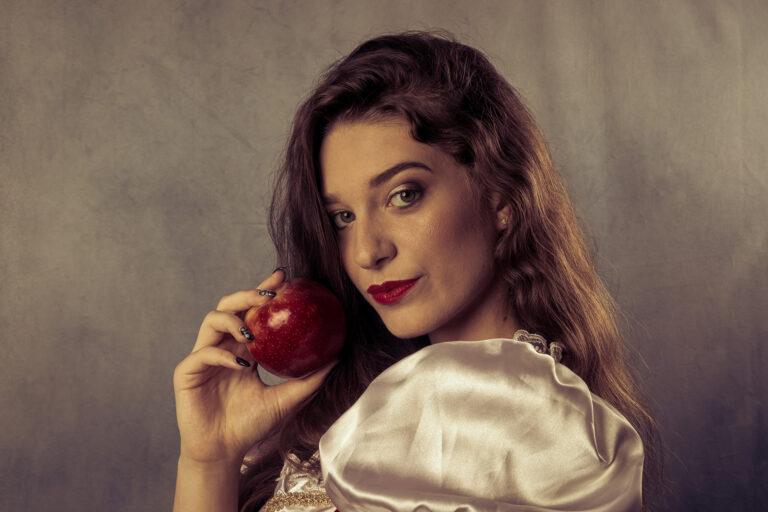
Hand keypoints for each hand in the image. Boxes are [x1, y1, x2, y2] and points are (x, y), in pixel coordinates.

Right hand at [173, 269, 335, 465]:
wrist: (225, 452)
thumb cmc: (252, 426)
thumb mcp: (287, 399)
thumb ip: (310, 379)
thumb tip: (338, 356)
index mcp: (243, 348)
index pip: (252, 310)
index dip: (264, 289)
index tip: (284, 276)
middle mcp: (223, 346)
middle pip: (229, 305)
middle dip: (248, 294)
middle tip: (269, 296)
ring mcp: (203, 357)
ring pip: (212, 320)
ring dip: (234, 320)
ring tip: (252, 332)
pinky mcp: (187, 373)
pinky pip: (203, 353)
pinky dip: (222, 355)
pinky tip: (241, 364)